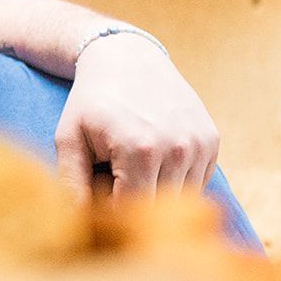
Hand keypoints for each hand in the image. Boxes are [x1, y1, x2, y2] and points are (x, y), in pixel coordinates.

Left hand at [55, 33, 218, 199]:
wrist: (128, 57)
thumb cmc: (92, 102)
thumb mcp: (69, 137)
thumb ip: (71, 182)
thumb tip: (77, 223)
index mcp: (139, 150)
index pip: (131, 210)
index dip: (112, 212)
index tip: (97, 198)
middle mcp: (177, 149)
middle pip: (158, 208)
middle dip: (134, 204)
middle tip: (113, 180)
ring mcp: (199, 144)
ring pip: (181, 199)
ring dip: (157, 193)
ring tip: (132, 167)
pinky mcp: (212, 141)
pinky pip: (196, 182)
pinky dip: (176, 180)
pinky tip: (154, 158)